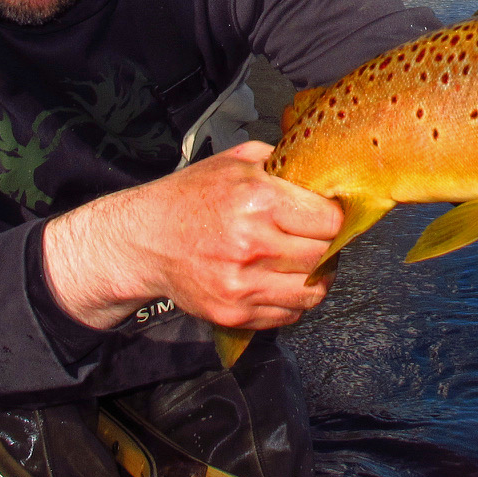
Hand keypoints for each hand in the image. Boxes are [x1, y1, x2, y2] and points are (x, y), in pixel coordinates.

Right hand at [42, 141, 342, 331]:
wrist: (145, 238)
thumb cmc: (192, 196)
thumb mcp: (236, 161)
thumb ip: (282, 163)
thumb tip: (324, 173)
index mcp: (258, 200)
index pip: (329, 220)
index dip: (332, 217)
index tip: (325, 216)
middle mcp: (252, 244)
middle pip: (324, 256)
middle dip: (325, 246)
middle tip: (313, 239)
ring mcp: (242, 284)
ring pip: (312, 292)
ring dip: (314, 278)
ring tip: (301, 263)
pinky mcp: (233, 312)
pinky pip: (287, 315)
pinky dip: (290, 301)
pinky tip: (277, 281)